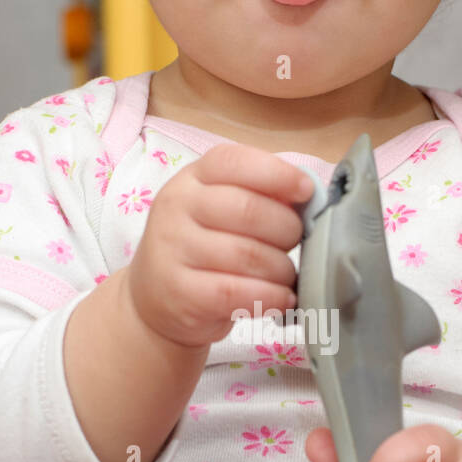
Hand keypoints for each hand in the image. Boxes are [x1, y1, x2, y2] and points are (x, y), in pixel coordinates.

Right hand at [125, 143, 314, 348]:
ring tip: (287, 276)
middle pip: (248, 210)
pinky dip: (270, 297)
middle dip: (287, 230)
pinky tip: (283, 298)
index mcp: (192, 178)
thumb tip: (307, 196)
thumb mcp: (219, 210)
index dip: (278, 174)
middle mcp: (177, 207)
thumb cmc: (202, 248)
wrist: (154, 299)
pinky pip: (236, 292)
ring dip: (282, 269)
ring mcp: (173, 249)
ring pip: (248, 255)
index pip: (234, 162)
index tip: (306, 191)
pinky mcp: (179, 292)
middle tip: (293, 244)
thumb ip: (258, 194)